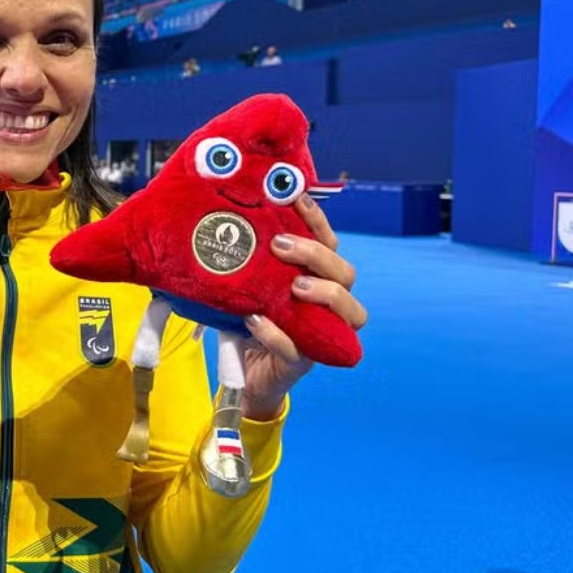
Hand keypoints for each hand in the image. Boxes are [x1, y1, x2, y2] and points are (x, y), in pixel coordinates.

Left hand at [240, 194, 367, 419]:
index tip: (298, 199)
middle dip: (317, 256)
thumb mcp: (249, 286)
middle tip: (282, 246)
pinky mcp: (303, 362)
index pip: (329, 245)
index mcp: (317, 279)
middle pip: (345, 275)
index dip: (318, 221)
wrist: (244, 373)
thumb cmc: (251, 320)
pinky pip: (299, 348)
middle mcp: (328, 305)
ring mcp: (322, 334)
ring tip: (294, 286)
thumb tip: (222, 220)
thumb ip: (249, 262)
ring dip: (323, 293)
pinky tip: (255, 320)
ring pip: (350, 313)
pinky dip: (276, 333)